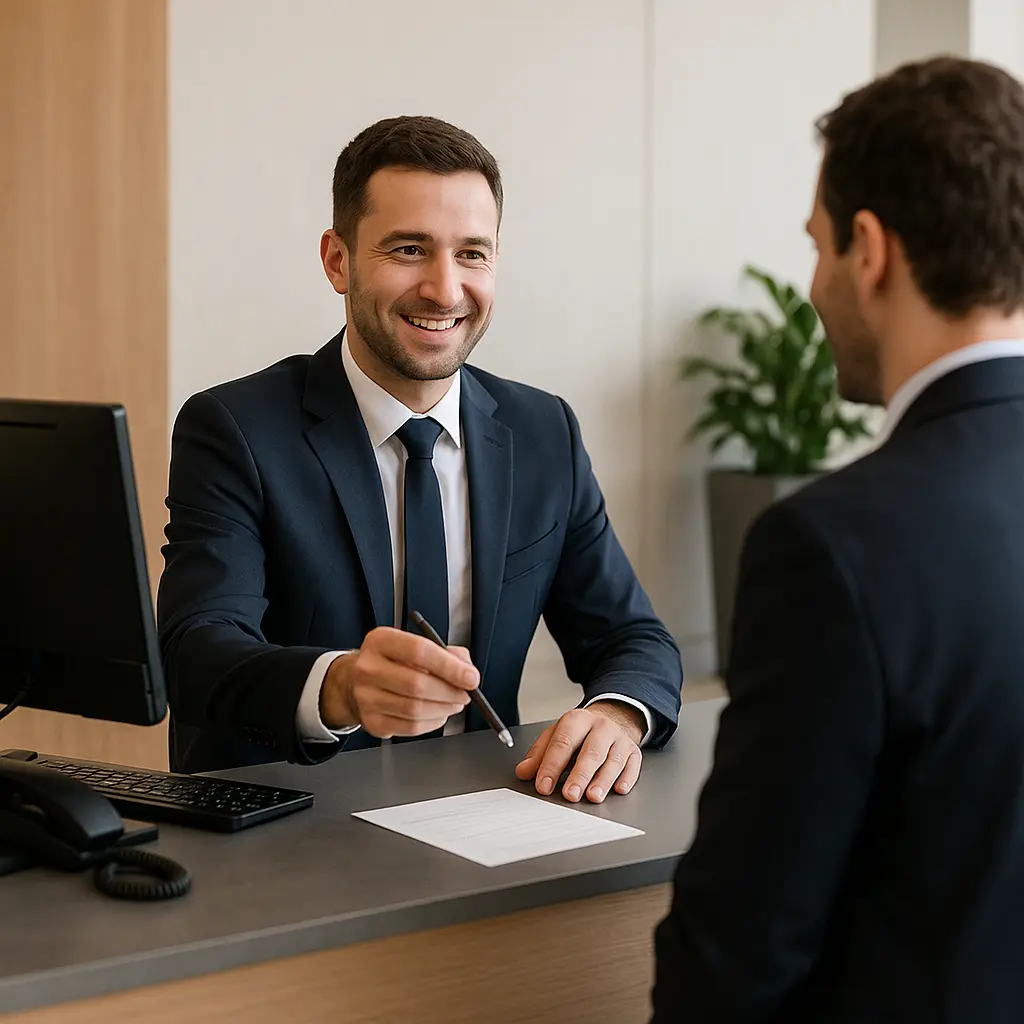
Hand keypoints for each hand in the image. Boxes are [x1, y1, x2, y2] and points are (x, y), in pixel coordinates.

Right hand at [320, 627, 478, 737]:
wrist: (355, 682)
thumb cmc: (393, 662)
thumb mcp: (415, 645)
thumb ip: (447, 653)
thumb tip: (466, 670)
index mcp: (380, 641)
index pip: (419, 651)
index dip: (449, 666)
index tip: (470, 677)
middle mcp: (368, 668)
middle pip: (417, 684)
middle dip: (450, 692)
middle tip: (466, 693)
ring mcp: (366, 697)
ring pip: (415, 710)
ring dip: (444, 708)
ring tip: (454, 703)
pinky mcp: (372, 722)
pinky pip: (411, 727)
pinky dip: (433, 722)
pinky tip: (438, 713)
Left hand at [514, 702, 643, 803]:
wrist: (613, 717)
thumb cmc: (581, 732)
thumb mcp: (557, 735)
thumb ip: (539, 754)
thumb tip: (523, 772)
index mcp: (577, 720)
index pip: (563, 742)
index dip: (552, 765)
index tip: (543, 785)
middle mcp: (601, 727)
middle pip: (591, 751)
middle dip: (580, 775)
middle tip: (570, 795)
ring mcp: (620, 739)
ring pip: (613, 760)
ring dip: (603, 780)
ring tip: (592, 797)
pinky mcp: (634, 751)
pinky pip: (633, 765)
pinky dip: (627, 778)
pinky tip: (619, 789)